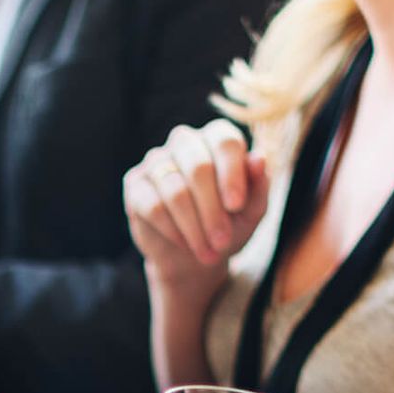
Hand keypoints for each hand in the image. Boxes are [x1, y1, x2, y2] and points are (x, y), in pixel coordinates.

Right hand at [123, 119, 269, 295]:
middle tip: (222, 241)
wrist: (193, 254)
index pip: (225, 142)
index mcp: (217, 139)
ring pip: (175, 190)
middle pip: (198, 167)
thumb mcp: (251, 211)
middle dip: (212, 210)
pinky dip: (172, 229)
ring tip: (208, 252)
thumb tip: (259, 158)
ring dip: (193, 226)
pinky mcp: (135, 183)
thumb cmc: (227, 225)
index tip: (236, 207)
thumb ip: (259, 186)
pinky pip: (152, 206)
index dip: (231, 174)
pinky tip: (184, 243)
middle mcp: (184, 142)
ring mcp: (156, 160)